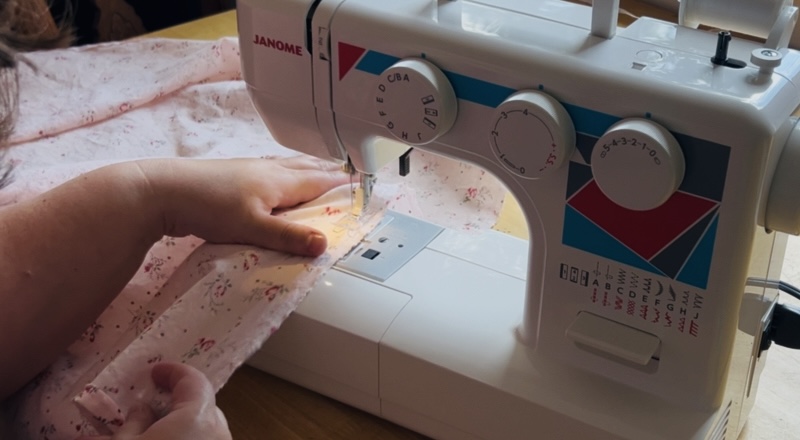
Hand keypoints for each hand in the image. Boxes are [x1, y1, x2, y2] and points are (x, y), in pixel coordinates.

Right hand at [77, 363, 231, 439]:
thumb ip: (131, 423)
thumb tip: (138, 411)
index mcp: (198, 417)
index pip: (193, 380)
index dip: (173, 371)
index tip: (155, 371)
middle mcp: (219, 432)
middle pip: (202, 407)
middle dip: (177, 404)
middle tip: (152, 406)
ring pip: (204, 429)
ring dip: (181, 427)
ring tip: (153, 431)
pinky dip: (187, 438)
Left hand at [137, 155, 348, 256]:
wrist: (163, 191)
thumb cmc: (207, 204)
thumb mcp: (252, 225)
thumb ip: (288, 236)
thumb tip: (324, 244)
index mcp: (281, 179)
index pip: (323, 180)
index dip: (345, 184)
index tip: (366, 185)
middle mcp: (270, 170)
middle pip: (309, 169)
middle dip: (331, 173)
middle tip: (349, 177)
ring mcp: (252, 171)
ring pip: (290, 169)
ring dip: (310, 172)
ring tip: (321, 175)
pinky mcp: (236, 177)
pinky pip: (273, 174)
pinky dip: (287, 177)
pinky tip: (279, 185)